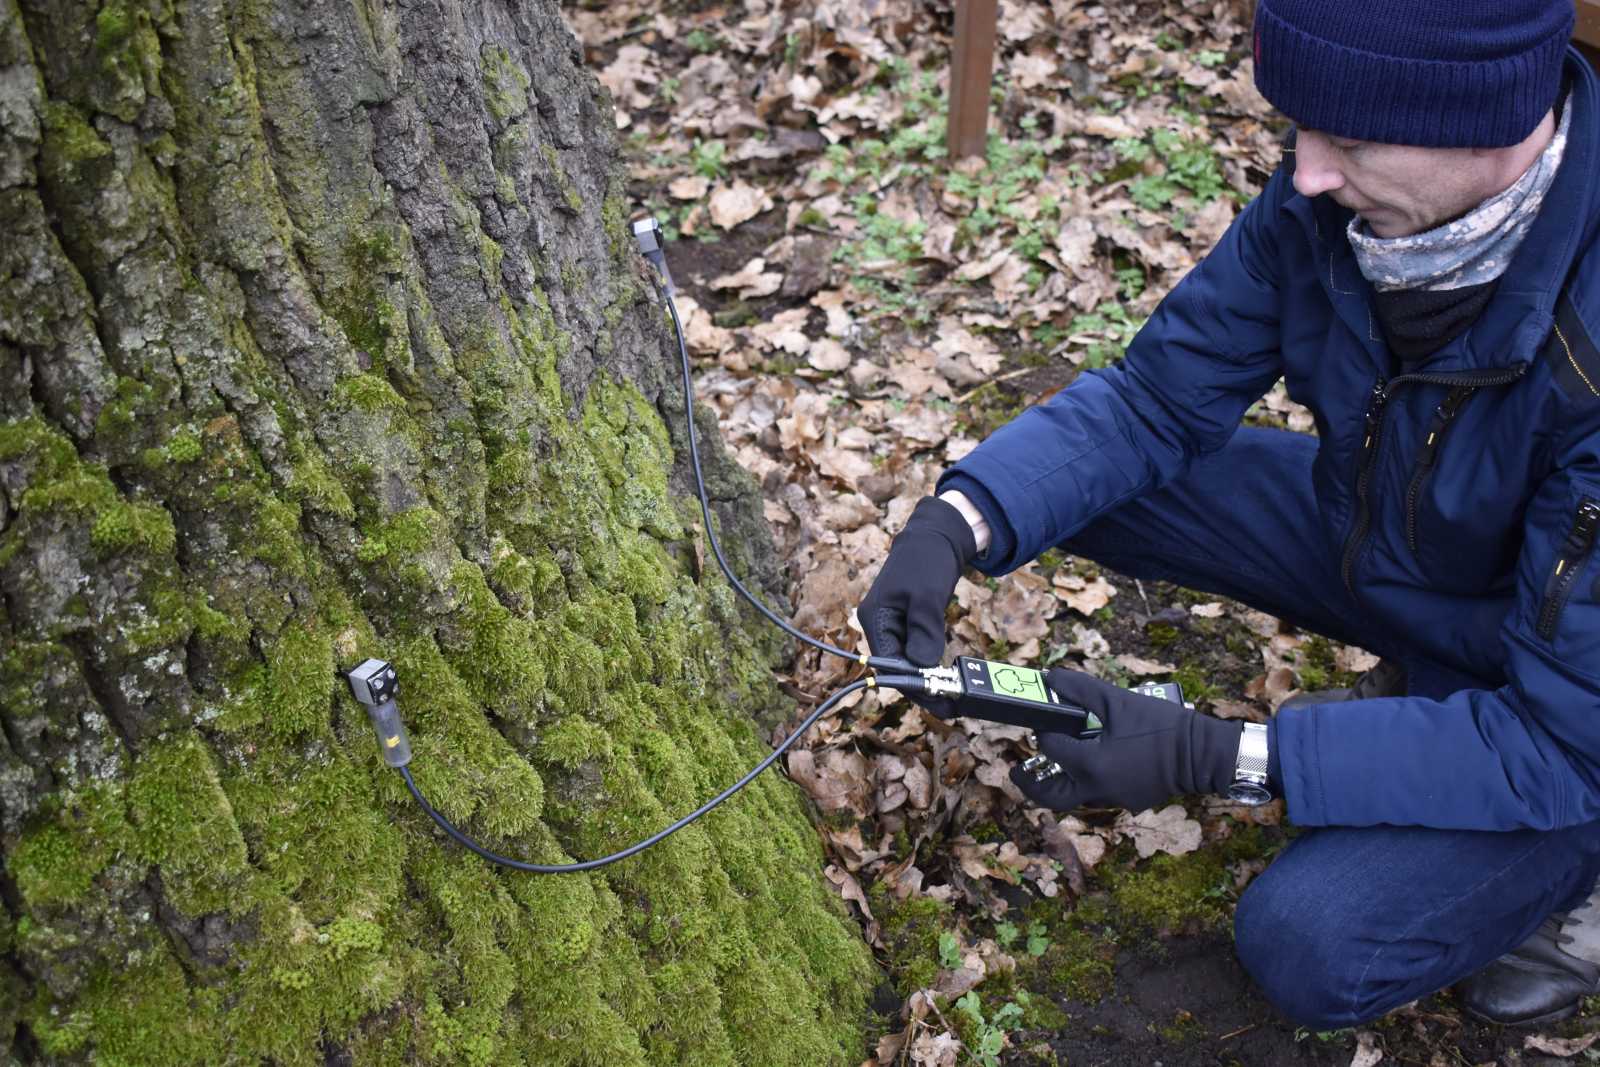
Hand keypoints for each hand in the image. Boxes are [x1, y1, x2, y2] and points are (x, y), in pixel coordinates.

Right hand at [857, 497, 978, 713]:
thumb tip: (923, 668)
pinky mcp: (906, 623)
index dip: (914, 686)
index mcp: (875, 619)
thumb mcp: (926, 596)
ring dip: (925, 679)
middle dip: (921, 688)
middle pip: (895, 668)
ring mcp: (891, 625)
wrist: (936, 536)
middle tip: (951, 706)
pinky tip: (943, 677)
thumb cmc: (927, 561)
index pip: (889, 665)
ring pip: (905, 662)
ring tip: (950, 697)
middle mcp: (878, 625)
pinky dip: (928, 665)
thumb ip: (924, 631)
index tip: (939, 702)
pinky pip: (913, 651)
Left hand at [1010, 668, 1242, 811]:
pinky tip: (1086, 767)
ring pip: (1073, 799)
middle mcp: (1098, 789)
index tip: (1043, 722)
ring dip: (1057, 786)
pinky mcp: (1130, 801)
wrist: (1202, 754)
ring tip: (1045, 771)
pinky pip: (1096, 797)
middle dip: (1029, 785)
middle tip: (1014, 773)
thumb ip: (1080, 689)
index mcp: (1091, 764)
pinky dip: (1083, 786)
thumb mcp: (1117, 700)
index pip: (1051, 749)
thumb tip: (1050, 677)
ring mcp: (1115, 800)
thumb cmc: (1161, 726)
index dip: (1043, 733)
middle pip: (1051, 795)